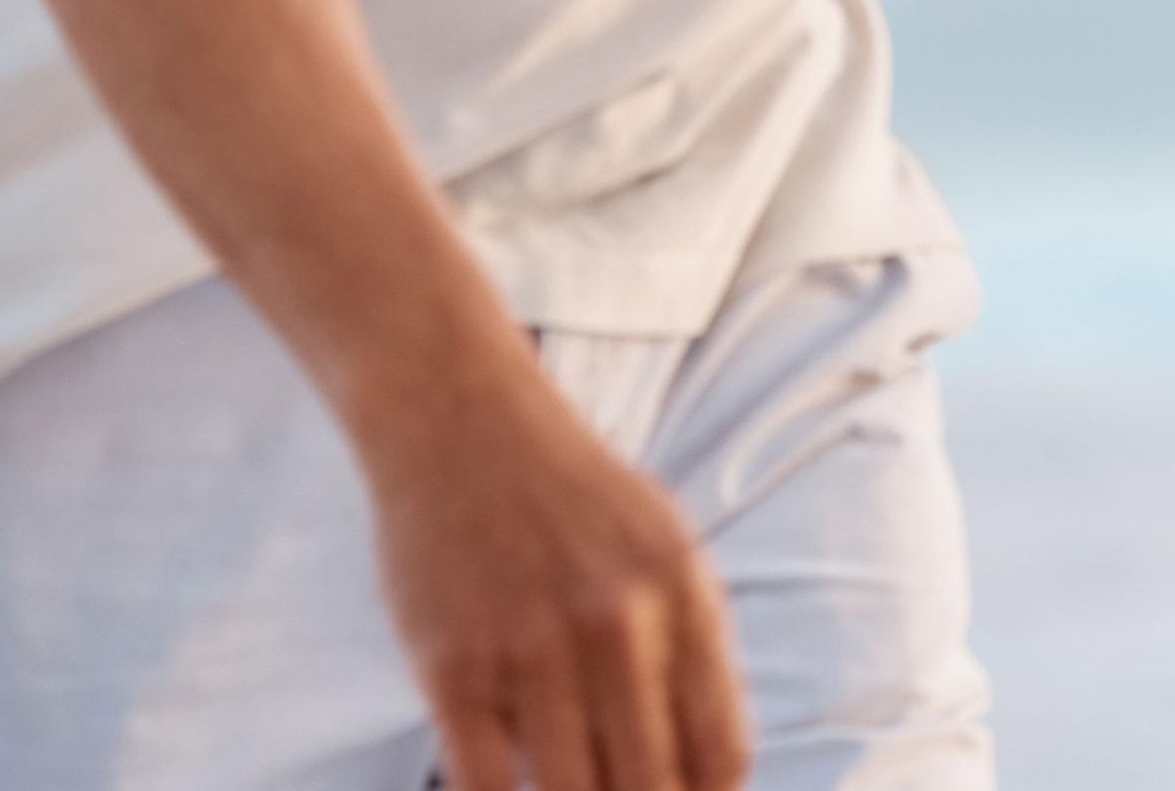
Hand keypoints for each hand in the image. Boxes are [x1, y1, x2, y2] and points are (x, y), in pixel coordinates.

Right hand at [358, 346, 750, 790]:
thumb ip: (690, 645)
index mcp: (682, 591)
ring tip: (571, 783)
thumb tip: (713, 773)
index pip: (721, 755)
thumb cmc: (568, 497)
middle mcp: (619, 621)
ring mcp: (534, 646)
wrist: (460, 420)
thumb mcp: (661, 543)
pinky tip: (506, 784)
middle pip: (650, 790)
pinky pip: (486, 789)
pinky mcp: (453, 667)